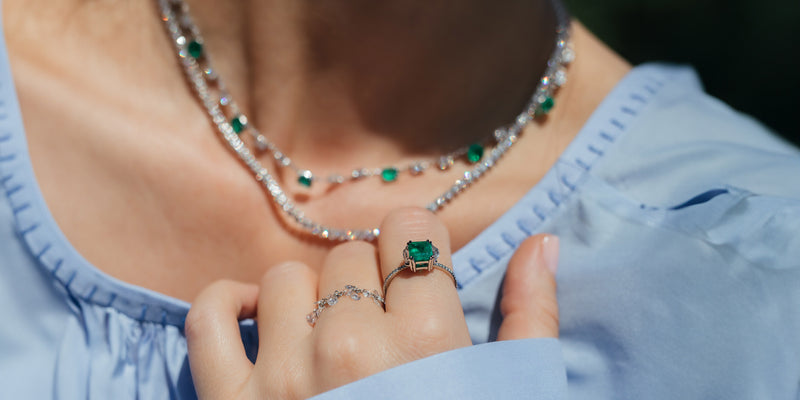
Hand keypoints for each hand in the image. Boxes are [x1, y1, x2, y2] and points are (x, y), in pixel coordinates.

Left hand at [185, 208, 559, 398]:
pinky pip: (207, 317)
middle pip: (349, 254)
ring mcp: (283, 376)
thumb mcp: (512, 392)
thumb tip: (541, 242)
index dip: (418, 247)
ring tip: (331, 334)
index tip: (418, 272)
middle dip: (369, 278)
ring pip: (284, 277)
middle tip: (383, 322)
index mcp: (429, 342)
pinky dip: (225, 303)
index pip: (411, 231)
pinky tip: (256, 318)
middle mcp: (352, 347)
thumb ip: (532, 317)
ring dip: (308, 296)